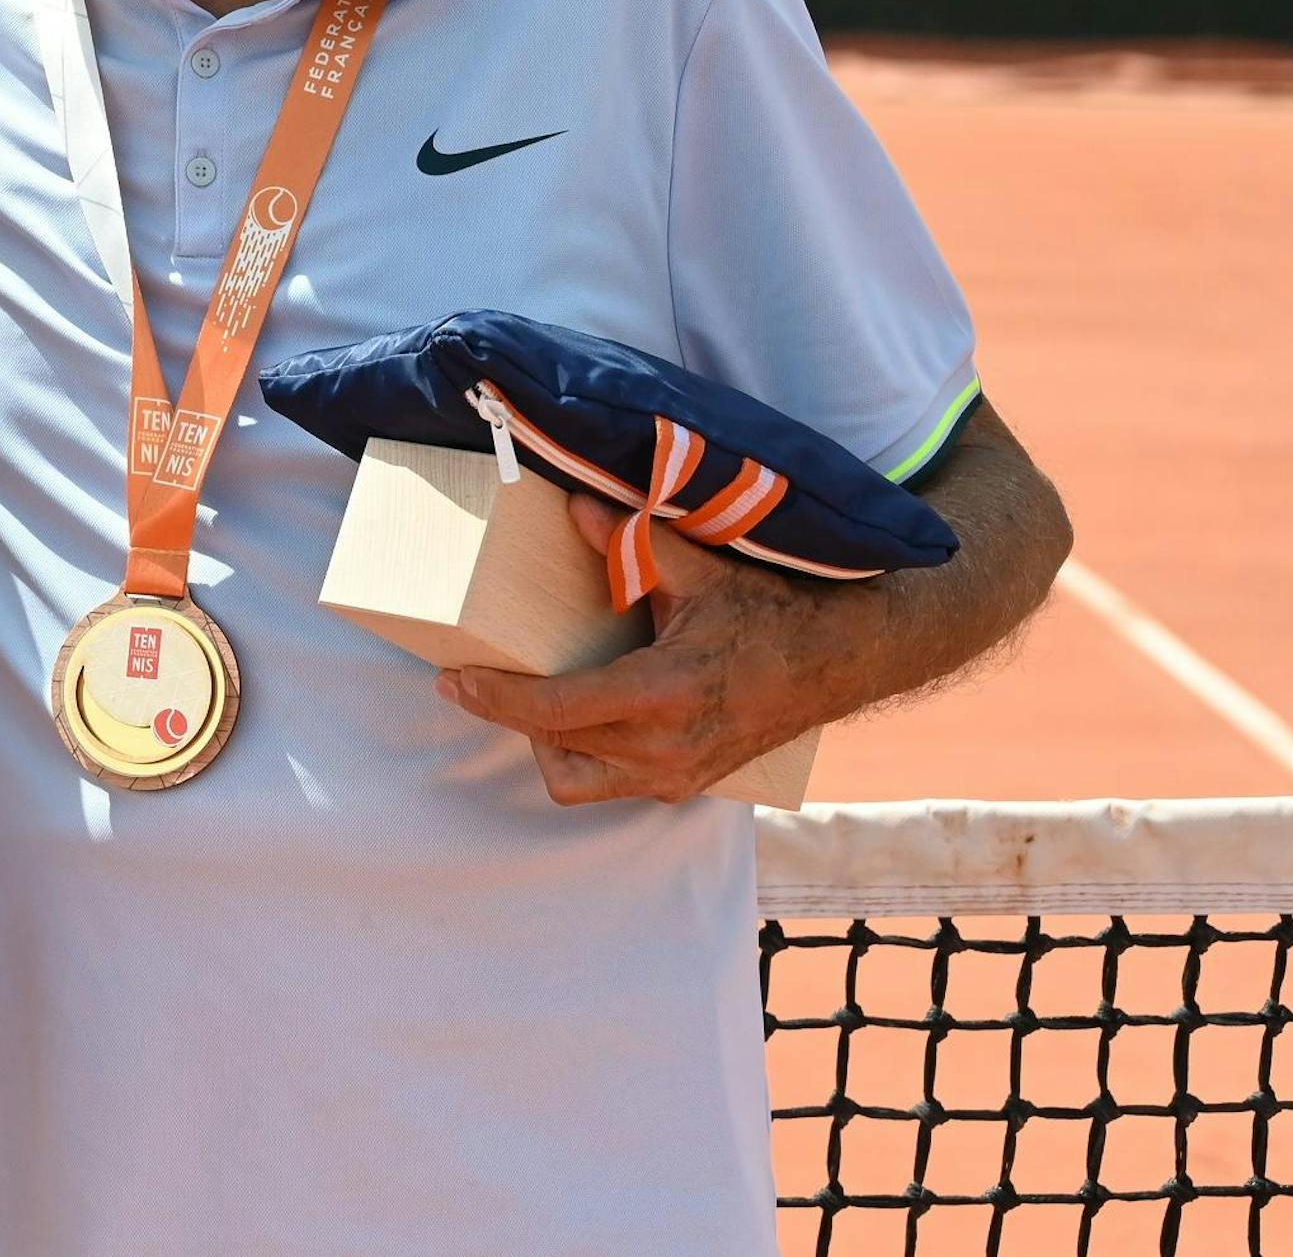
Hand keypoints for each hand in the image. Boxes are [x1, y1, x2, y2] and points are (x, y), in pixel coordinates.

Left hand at [438, 497, 860, 803]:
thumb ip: (633, 543)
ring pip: (575, 779)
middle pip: (553, 744)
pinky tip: (581, 714)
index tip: (453, 678)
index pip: (554, 710)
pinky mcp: (685, 786)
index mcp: (664, 693)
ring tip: (533, 697)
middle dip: (508, 711)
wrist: (839, 662)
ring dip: (546, 741)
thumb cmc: (772, 613)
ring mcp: (676, 775)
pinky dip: (584, 755)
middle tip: (476, 679)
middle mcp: (666, 748)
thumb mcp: (703, 571)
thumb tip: (575, 505)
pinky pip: (610, 785)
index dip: (495, 697)